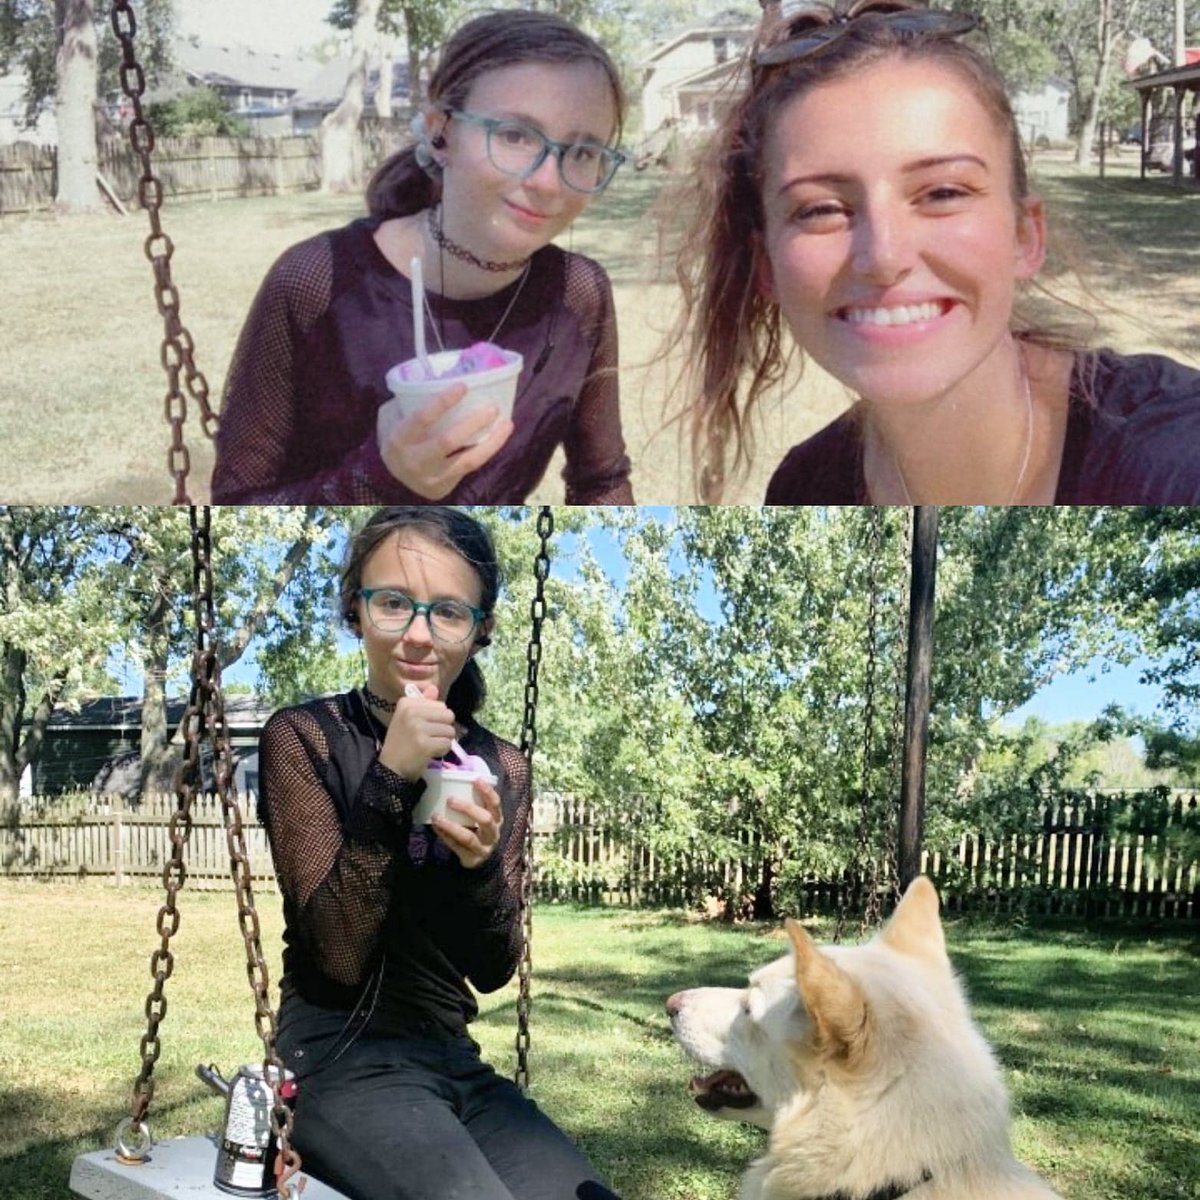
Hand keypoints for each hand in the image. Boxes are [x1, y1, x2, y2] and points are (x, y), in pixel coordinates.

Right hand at [377, 387, 513, 498]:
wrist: (392, 479)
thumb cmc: (397, 438)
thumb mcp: (390, 418)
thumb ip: (407, 401)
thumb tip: (438, 377)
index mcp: (399, 438)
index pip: (422, 418)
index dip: (442, 402)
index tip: (463, 386)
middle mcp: (415, 460)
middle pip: (447, 441)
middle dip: (473, 423)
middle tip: (493, 407)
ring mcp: (431, 476)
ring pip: (467, 460)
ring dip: (491, 442)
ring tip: (507, 424)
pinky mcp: (446, 486)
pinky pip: (471, 467)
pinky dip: (488, 451)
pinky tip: (499, 436)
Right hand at [378, 683, 455, 779]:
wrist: (390, 768)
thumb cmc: (401, 742)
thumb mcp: (408, 718)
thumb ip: (423, 703)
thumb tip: (434, 688)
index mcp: (407, 703)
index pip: (440, 705)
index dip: (437, 718)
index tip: (422, 728)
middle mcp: (411, 712)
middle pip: (448, 715)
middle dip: (443, 728)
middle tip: (428, 737)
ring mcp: (418, 728)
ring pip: (450, 730)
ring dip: (443, 740)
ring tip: (428, 745)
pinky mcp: (425, 744)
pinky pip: (447, 744)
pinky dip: (441, 751)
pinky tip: (429, 753)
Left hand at [432, 778, 503, 869]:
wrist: (478, 859)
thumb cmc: (477, 830)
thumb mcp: (480, 816)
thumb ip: (473, 801)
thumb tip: (453, 774)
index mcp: (497, 819)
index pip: (495, 803)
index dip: (487, 791)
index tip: (476, 779)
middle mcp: (493, 833)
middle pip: (485, 819)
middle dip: (468, 808)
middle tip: (450, 799)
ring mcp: (484, 848)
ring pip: (469, 837)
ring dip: (452, 826)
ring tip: (437, 817)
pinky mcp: (472, 859)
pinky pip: (457, 847)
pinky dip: (445, 837)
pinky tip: (436, 828)